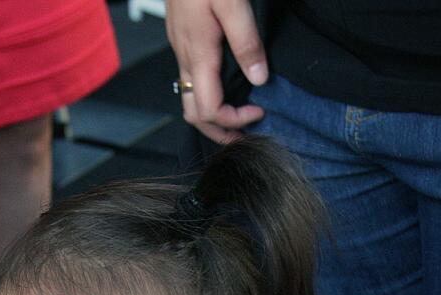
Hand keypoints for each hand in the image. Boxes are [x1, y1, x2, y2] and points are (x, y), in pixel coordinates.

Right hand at [166, 0, 267, 142]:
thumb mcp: (233, 3)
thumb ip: (246, 42)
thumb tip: (259, 78)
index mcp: (198, 53)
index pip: (209, 110)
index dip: (233, 120)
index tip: (258, 112)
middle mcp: (185, 56)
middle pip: (193, 114)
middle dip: (218, 131)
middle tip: (244, 135)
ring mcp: (181, 49)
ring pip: (190, 98)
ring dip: (212, 115)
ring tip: (237, 117)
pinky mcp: (183, 39)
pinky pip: (191, 78)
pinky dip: (208, 93)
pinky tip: (226, 85)